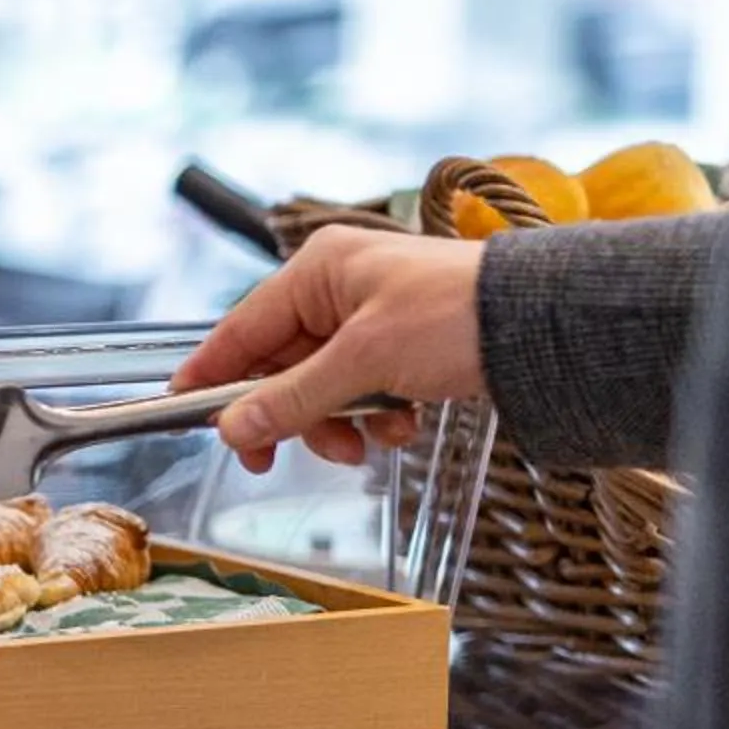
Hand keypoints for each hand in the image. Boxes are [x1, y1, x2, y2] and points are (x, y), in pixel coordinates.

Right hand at [174, 226, 488, 472]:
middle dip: (293, 415)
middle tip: (275, 459)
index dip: (212, 374)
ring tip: (370, 443)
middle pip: (280, 367)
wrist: (544, 324)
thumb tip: (232, 429)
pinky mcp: (402, 347)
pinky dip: (375, 419)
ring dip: (338, 425)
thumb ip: (291, 399)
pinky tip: (402, 426)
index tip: (185, 412)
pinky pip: (361, 394)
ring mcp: (372, 319)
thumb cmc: (457, 316)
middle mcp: (340, 289)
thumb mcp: (363, 361)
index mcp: (320, 270)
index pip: (242, 328)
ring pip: (321, 388)